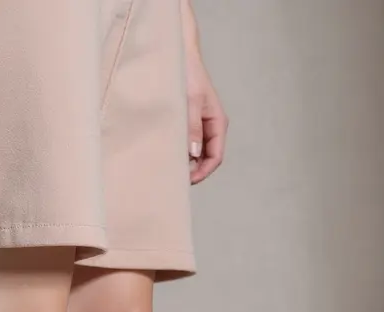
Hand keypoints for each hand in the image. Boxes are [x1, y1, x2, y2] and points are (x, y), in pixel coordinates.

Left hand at [180, 1, 226, 183]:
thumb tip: (194, 154)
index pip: (216, 156)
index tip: (186, 181)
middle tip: (173, 180)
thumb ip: (192, 128)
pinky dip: (178, 154)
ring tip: (168, 170)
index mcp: (217, 123)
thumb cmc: (188, 75)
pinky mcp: (187, 125)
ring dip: (185, 164)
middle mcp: (210, 127)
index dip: (203, 172)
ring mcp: (199, 127)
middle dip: (193, 171)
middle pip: (206, 159)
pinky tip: (165, 157)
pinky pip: (186, 145)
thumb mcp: (191, 102)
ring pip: (196, 155)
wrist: (179, 57)